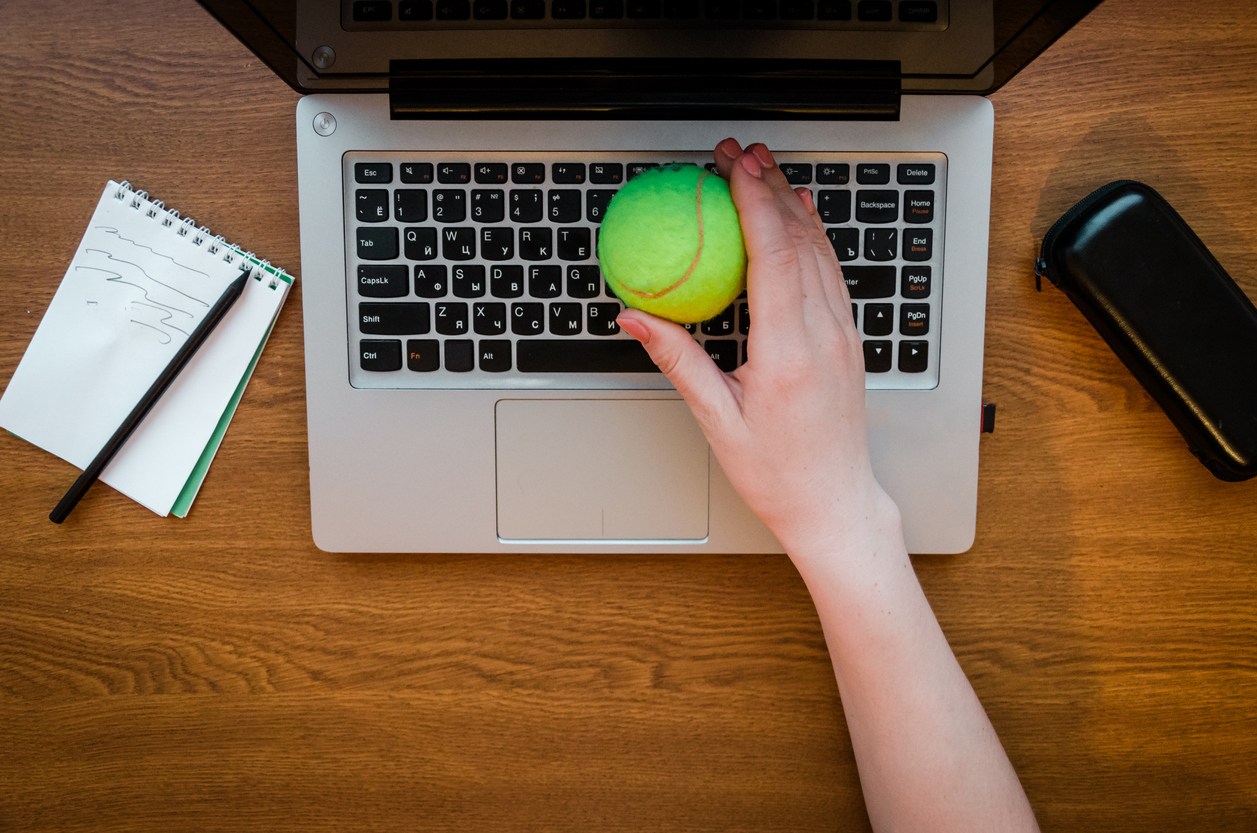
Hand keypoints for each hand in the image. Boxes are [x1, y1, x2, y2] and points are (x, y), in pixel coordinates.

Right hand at [616, 140, 900, 564]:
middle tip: (737, 152)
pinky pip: (830, 273)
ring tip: (762, 169)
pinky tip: (800, 216)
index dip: (755, 203)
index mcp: (790, 353)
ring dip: (791, 204)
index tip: (734, 167)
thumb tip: (638, 316)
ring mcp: (842, 335)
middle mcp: (824, 336)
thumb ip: (678, 360)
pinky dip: (811, 236)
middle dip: (768, 187)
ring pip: (820, 252)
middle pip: (800, 241)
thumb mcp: (717, 419)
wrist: (835, 504)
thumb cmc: (779, 474)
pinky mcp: (848, 340)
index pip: (776, 258)